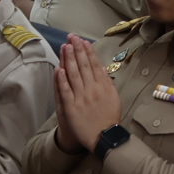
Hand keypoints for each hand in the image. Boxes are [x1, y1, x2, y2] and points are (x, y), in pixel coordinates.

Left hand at [51, 36, 119, 152]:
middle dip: (77, 50)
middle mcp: (92, 89)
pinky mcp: (72, 107)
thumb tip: (100, 67)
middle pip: (83, 66)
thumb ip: (107, 81)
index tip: (83, 41)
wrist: (104, 136)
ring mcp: (81, 97)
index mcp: (103, 86)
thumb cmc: (109, 117)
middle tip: (72, 37)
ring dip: (69, 59)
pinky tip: (59, 68)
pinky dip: (62, 80)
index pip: (94, 64)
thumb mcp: (114, 97)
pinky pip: (66, 91)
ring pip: (74, 75)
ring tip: (65, 46)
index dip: (88, 52)